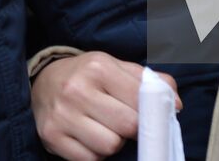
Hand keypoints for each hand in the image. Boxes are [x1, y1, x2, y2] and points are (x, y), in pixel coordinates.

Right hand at [32, 52, 179, 160]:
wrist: (42, 83)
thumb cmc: (86, 76)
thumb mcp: (115, 66)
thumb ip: (148, 80)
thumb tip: (176, 103)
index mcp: (98, 67)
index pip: (140, 100)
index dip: (151, 113)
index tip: (151, 116)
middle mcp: (77, 89)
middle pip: (127, 126)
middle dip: (132, 129)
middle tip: (126, 123)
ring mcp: (62, 115)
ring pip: (109, 146)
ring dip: (113, 143)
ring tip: (105, 129)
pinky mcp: (51, 136)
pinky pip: (89, 159)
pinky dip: (95, 154)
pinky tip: (89, 138)